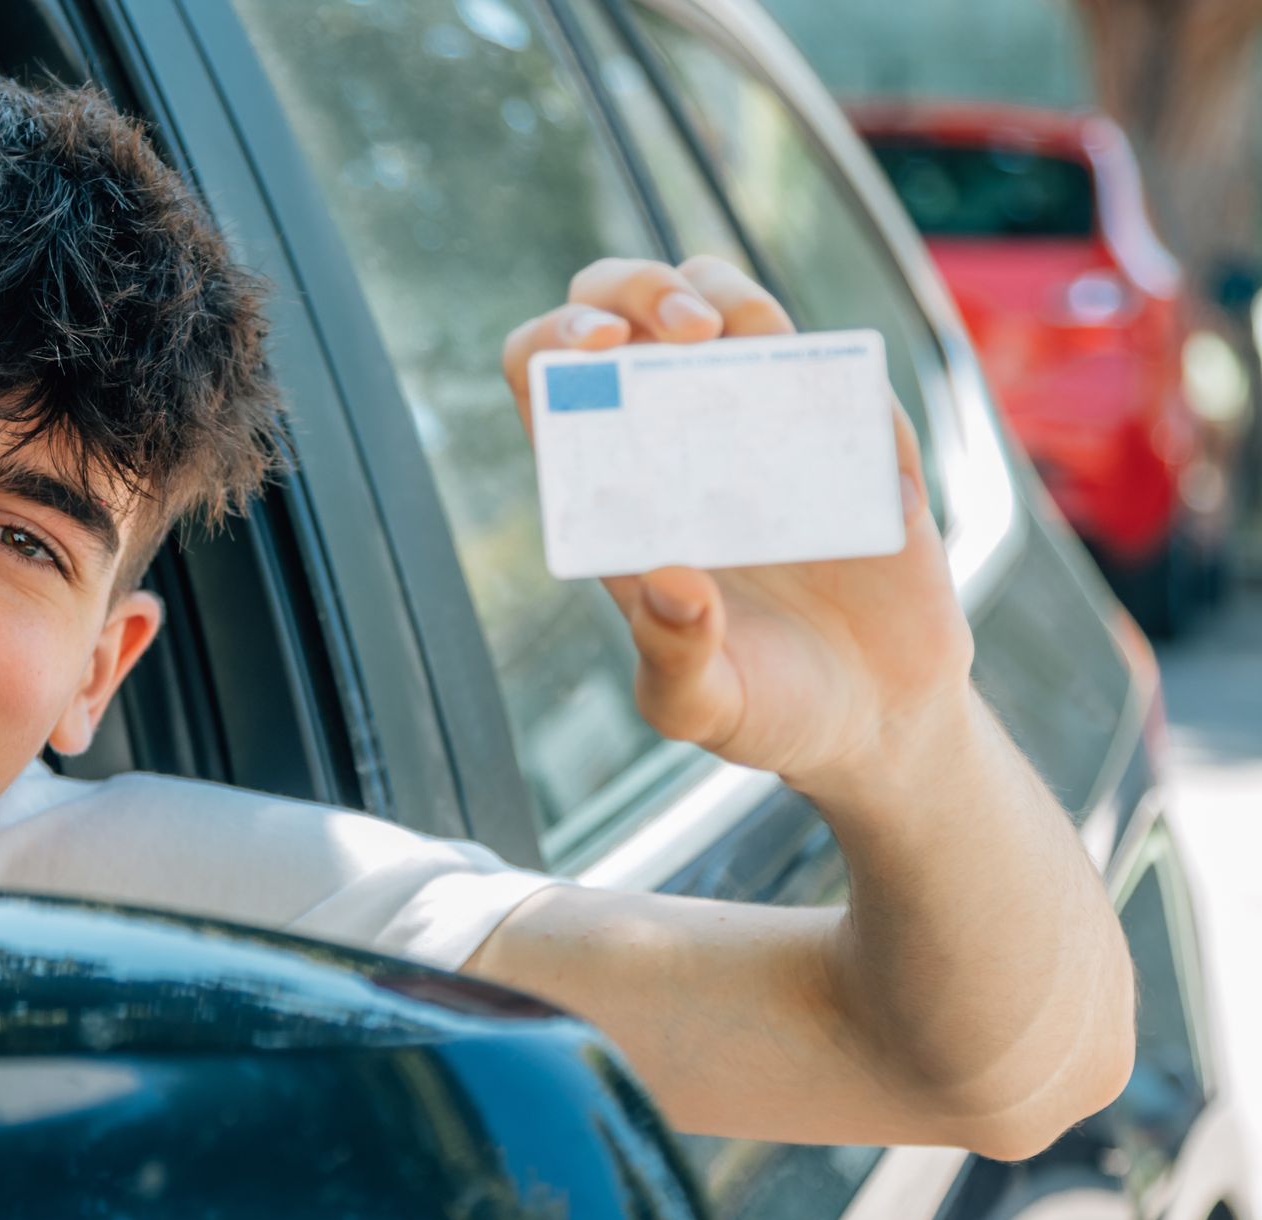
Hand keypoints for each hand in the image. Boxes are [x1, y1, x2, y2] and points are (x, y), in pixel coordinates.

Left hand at [501, 256, 973, 794]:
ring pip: (722, 301)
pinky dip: (818, 350)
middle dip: (633, 286)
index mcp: (613, 490)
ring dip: (720, 291)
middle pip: (623, 310)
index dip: (554, 344)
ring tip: (736, 339)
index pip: (550, 381)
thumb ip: (676, 656)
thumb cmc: (770, 711)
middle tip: (678, 330)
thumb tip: (672, 580)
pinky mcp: (850, 429)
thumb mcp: (703, 706)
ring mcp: (765, 423)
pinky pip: (826, 354)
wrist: (881, 722)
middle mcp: (677, 440)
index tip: (591, 351)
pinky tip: (822, 395)